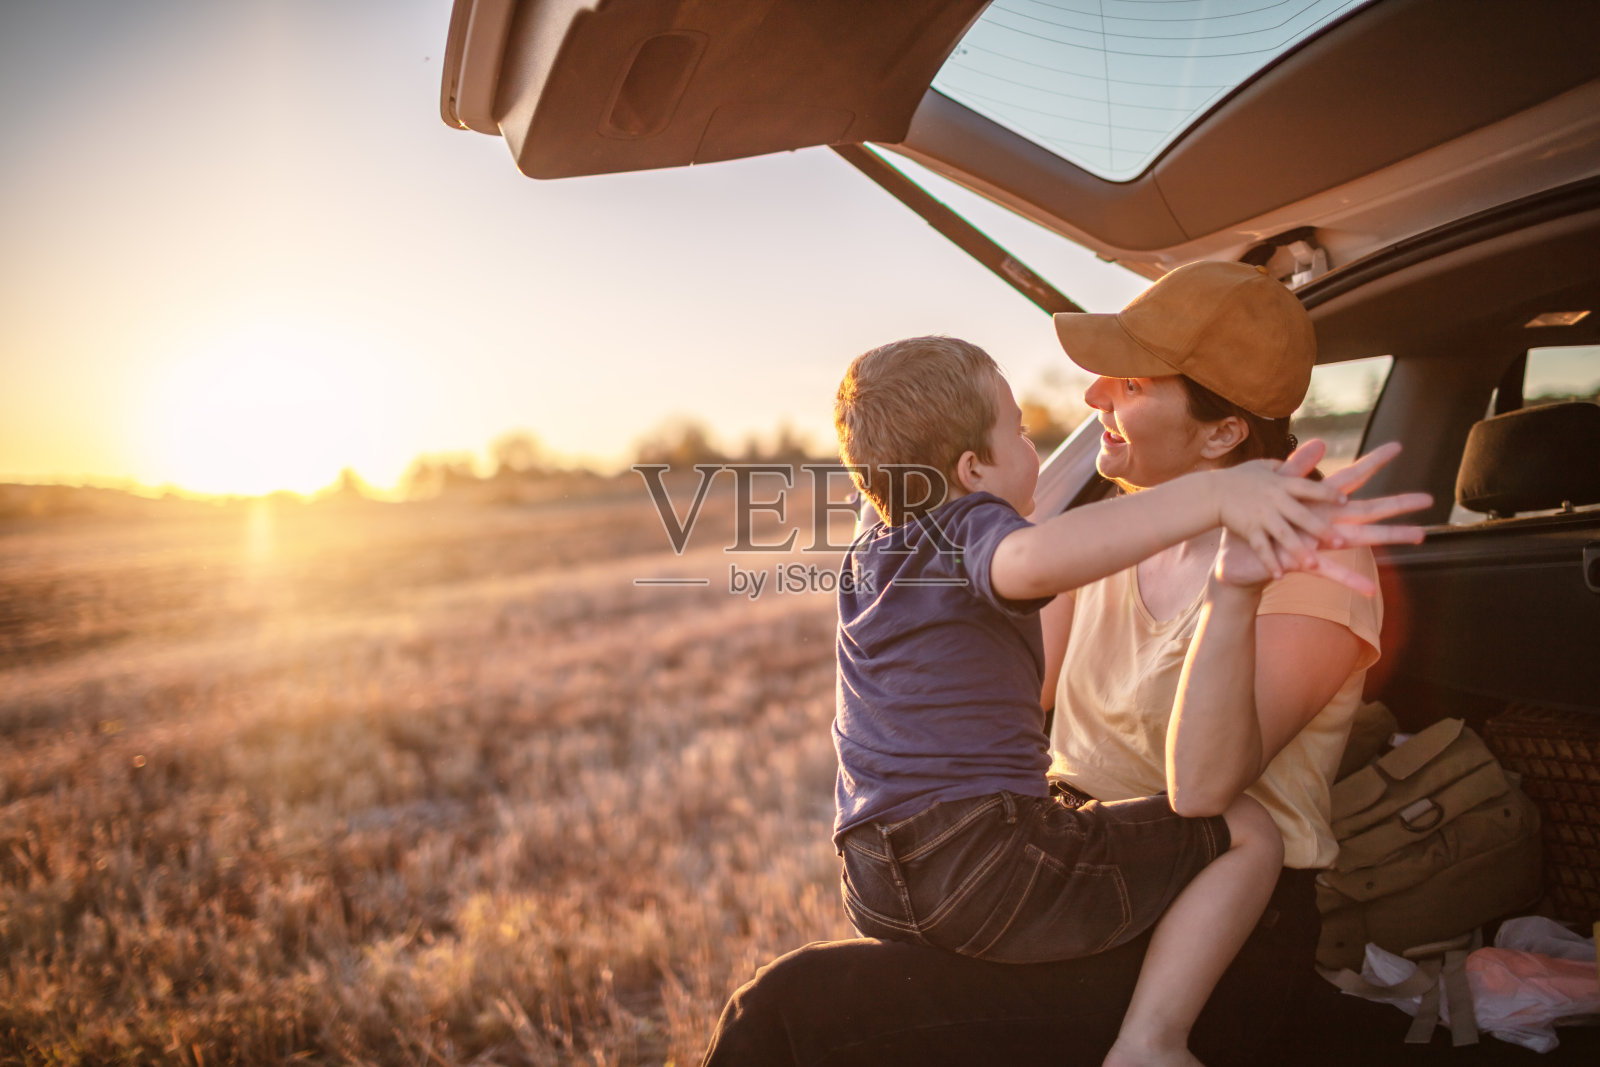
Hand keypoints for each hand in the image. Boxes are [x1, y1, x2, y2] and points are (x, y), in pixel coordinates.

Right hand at [1214, 439, 1346, 579]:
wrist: (1210, 492)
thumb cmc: (1239, 478)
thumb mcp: (1265, 465)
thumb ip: (1292, 464)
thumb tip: (1317, 449)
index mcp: (1281, 483)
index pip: (1309, 488)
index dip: (1327, 494)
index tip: (1345, 500)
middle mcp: (1274, 500)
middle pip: (1301, 515)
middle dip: (1320, 529)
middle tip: (1340, 542)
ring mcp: (1260, 516)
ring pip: (1283, 535)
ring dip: (1298, 549)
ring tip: (1312, 563)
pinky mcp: (1248, 530)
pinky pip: (1261, 548)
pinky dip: (1269, 562)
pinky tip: (1280, 575)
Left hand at [1214, 440, 1432, 592]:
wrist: (1238, 557)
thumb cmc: (1258, 523)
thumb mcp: (1276, 489)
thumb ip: (1297, 468)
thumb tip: (1319, 441)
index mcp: (1319, 502)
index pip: (1351, 478)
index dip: (1373, 462)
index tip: (1396, 446)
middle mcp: (1327, 522)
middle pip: (1368, 509)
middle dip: (1398, 503)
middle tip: (1429, 498)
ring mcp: (1320, 543)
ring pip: (1360, 539)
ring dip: (1389, 536)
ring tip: (1420, 534)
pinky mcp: (1306, 562)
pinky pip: (1330, 572)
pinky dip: (1349, 579)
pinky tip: (1371, 590)